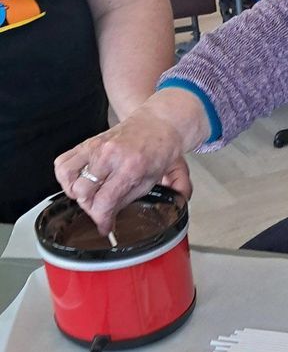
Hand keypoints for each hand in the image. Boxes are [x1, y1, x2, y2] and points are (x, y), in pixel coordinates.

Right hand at [54, 92, 204, 233]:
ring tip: (89, 196)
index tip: (105, 227)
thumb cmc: (160, 150)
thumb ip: (130, 199)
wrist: (158, 123)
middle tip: (101, 210)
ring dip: (75, 192)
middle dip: (90, 208)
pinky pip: (63, 162)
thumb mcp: (155, 180)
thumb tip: (111, 218)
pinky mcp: (87, 142)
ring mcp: (95, 147)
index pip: (104, 202)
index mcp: (130, 167)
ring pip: (67, 177)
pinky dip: (65, 177)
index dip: (102, 220)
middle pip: (82, 193)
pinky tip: (79, 182)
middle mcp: (109, 156)